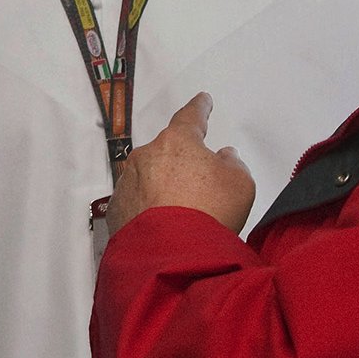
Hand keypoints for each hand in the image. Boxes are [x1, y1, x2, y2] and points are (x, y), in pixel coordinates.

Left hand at [105, 93, 253, 236]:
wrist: (173, 256)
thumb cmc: (210, 213)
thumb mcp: (240, 184)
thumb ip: (233, 164)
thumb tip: (223, 156)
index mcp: (177, 141)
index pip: (190, 117)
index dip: (200, 108)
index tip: (203, 101)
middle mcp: (147, 156)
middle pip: (168, 151)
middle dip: (183, 162)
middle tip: (200, 181)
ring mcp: (128, 182)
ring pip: (150, 177)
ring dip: (164, 187)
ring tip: (184, 212)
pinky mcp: (117, 210)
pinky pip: (137, 202)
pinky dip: (149, 208)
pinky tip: (163, 224)